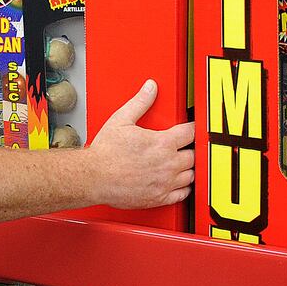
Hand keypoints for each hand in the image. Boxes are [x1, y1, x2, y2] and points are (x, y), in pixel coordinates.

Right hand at [86, 80, 194, 210]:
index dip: (193, 128)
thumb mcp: (121, 119)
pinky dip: (183, 187)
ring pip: (191, 175)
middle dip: (190, 148)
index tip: (191, 128)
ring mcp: (164, 183)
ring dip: (188, 168)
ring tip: (181, 162)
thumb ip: (140, 102)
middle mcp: (168, 164)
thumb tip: (150, 87)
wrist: (93, 177)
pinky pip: (182, 194)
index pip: (191, 133)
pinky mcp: (159, 198)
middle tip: (184, 145)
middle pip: (193, 155)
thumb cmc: (105, 152)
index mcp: (162, 143)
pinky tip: (177, 181)